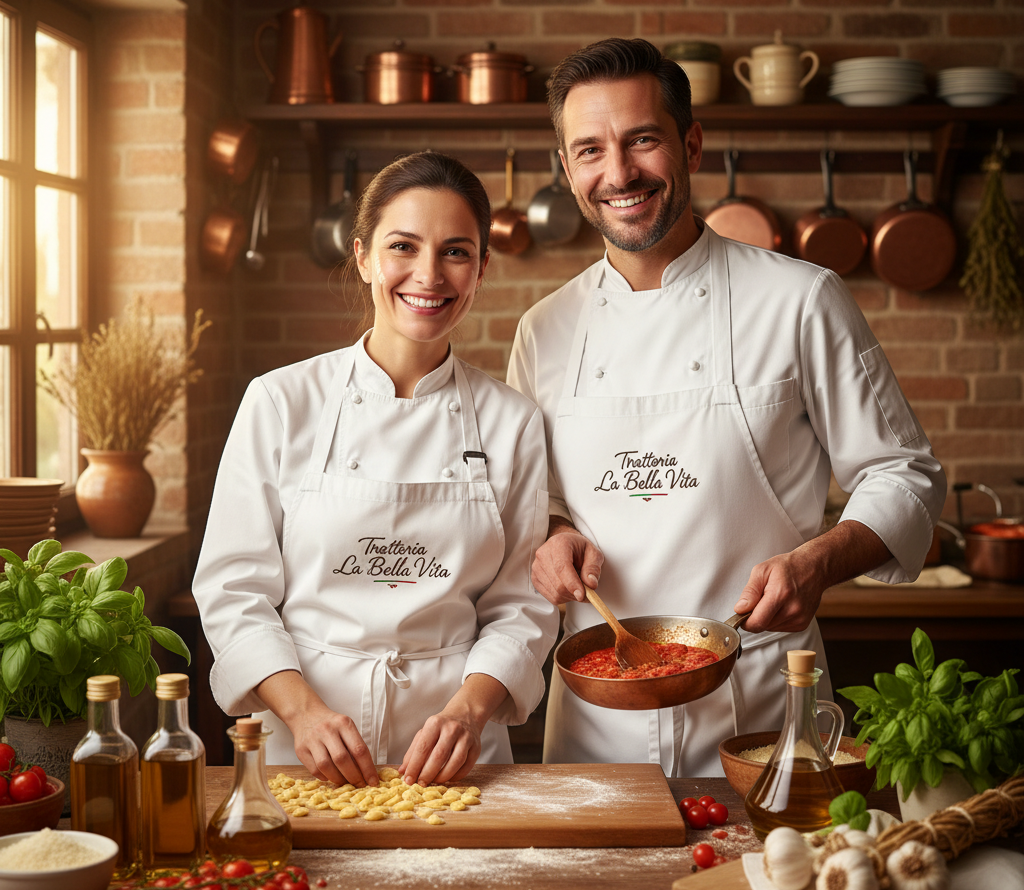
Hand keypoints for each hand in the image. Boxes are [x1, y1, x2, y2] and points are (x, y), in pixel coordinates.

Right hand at [257, 671, 378, 787]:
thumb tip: (366, 773)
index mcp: (343, 723)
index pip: (359, 749)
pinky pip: (314, 770)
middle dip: (353, 776)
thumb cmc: (332, 724)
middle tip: (359, 785)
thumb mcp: (346, 727)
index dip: (367, 768)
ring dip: (338, 779)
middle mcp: (327, 730)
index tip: (373, 781)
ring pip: (326, 766)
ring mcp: (312, 739)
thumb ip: (355, 745)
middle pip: (342, 759)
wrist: (306, 714)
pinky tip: (330, 776)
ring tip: (345, 783)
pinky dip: (325, 777)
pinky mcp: (301, 749)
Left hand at [398, 708, 482, 787]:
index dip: (414, 766)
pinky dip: (456, 776)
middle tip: (421, 784)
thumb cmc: (441, 726)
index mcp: (435, 723)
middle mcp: (452, 728)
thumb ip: (413, 751)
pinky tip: (448, 778)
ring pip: (455, 762)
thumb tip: (403, 771)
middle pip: (439, 756)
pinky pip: (467, 766)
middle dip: (428, 774)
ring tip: (434, 782)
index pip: (423, 748)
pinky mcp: (477, 746)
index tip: (408, 780)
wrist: (465, 714)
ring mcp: (466, 737)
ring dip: (443, 777)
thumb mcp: (425, 732)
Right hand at [531, 520, 604, 604]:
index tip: (582, 595)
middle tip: (587, 592)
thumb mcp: (593, 554)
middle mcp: (543, 554)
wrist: (565, 546)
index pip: (562, 567)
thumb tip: (590, 584)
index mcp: (559, 544)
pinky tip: (568, 589)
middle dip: (575, 593)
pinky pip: (550, 597)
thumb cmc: (579, 549)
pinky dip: (562, 598)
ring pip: (555, 593)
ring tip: (578, 587)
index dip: (572, 583)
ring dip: (570, 596)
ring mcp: (537, 567)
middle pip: (558, 584)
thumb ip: (593, 568)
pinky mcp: (535, 578)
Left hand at [733, 549, 823, 633]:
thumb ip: (749, 592)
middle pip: (762, 626)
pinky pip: (780, 628)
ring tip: (773, 600)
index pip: (757, 622)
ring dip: (766, 618)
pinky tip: (781, 605)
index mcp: (780, 594)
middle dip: (755, 616)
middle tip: (761, 599)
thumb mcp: (762, 571)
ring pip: (770, 628)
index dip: (745, 621)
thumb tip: (740, 609)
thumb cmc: (787, 567)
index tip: (742, 613)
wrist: (814, 568)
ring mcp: (799, 619)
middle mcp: (792, 610)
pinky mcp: (802, 624)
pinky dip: (776, 619)